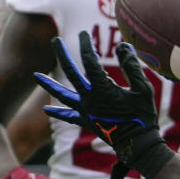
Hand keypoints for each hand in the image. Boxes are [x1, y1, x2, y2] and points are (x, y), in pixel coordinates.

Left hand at [34, 31, 172, 178]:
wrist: (137, 144)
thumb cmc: (143, 116)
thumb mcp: (144, 89)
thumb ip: (132, 66)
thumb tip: (122, 46)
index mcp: (103, 88)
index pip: (89, 61)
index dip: (85, 45)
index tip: (83, 34)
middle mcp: (90, 98)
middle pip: (70, 73)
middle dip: (62, 55)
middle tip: (55, 40)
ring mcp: (86, 111)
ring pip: (63, 95)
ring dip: (49, 84)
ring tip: (35, 75)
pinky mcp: (87, 121)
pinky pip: (69, 116)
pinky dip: (58, 112)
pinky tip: (47, 109)